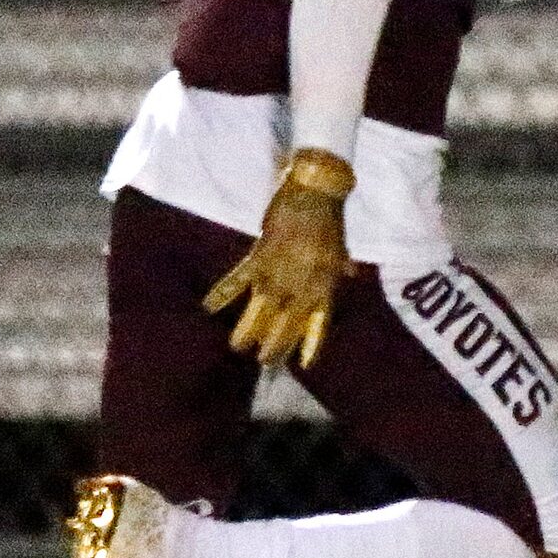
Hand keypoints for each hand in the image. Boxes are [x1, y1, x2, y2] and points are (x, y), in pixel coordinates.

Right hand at [203, 149, 356, 368]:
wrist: (314, 193)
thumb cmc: (329, 220)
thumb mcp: (340, 248)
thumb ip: (341, 266)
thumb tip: (349, 275)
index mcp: (324, 284)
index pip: (317, 323)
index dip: (308, 344)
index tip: (302, 365)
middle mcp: (301, 285)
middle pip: (285, 322)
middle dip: (273, 344)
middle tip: (263, 362)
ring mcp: (278, 272)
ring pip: (260, 309)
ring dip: (247, 329)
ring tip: (237, 347)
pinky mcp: (259, 257)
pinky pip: (237, 279)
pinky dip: (222, 293)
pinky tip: (208, 307)